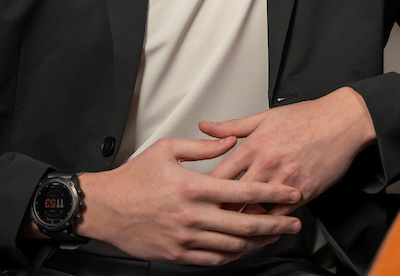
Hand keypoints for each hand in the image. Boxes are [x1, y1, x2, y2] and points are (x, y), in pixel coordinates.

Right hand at [74, 136, 301, 265]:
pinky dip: (232, 256)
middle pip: (245, 224)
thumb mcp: (167, 149)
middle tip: (294, 221)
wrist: (106, 208)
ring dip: (257, 242)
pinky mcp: (178, 254)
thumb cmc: (134, 178)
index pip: (243, 191)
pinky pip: (213, 259)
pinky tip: (242, 249)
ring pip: (232, 246)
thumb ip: (203, 146)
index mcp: (193, 187)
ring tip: (273, 235)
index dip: (271, 193)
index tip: (289, 193)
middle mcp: (193, 216)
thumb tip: (230, 140)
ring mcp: (186, 239)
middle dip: (275, 223)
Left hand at [201, 87, 376, 213]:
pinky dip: (270, 223)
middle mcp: (267, 164)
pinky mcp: (304, 192)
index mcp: (254, 145)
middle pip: (233, 198)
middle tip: (211, 218)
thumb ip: (231, 126)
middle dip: (220, 210)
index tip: (200, 196)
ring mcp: (285, 181)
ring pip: (256, 212)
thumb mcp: (264, 116)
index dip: (206, 190)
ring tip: (233, 228)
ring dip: (243, 221)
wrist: (340, 121)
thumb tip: (205, 127)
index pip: (219, 175)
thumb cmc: (305, 118)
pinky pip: (281, 215)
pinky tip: (263, 228)